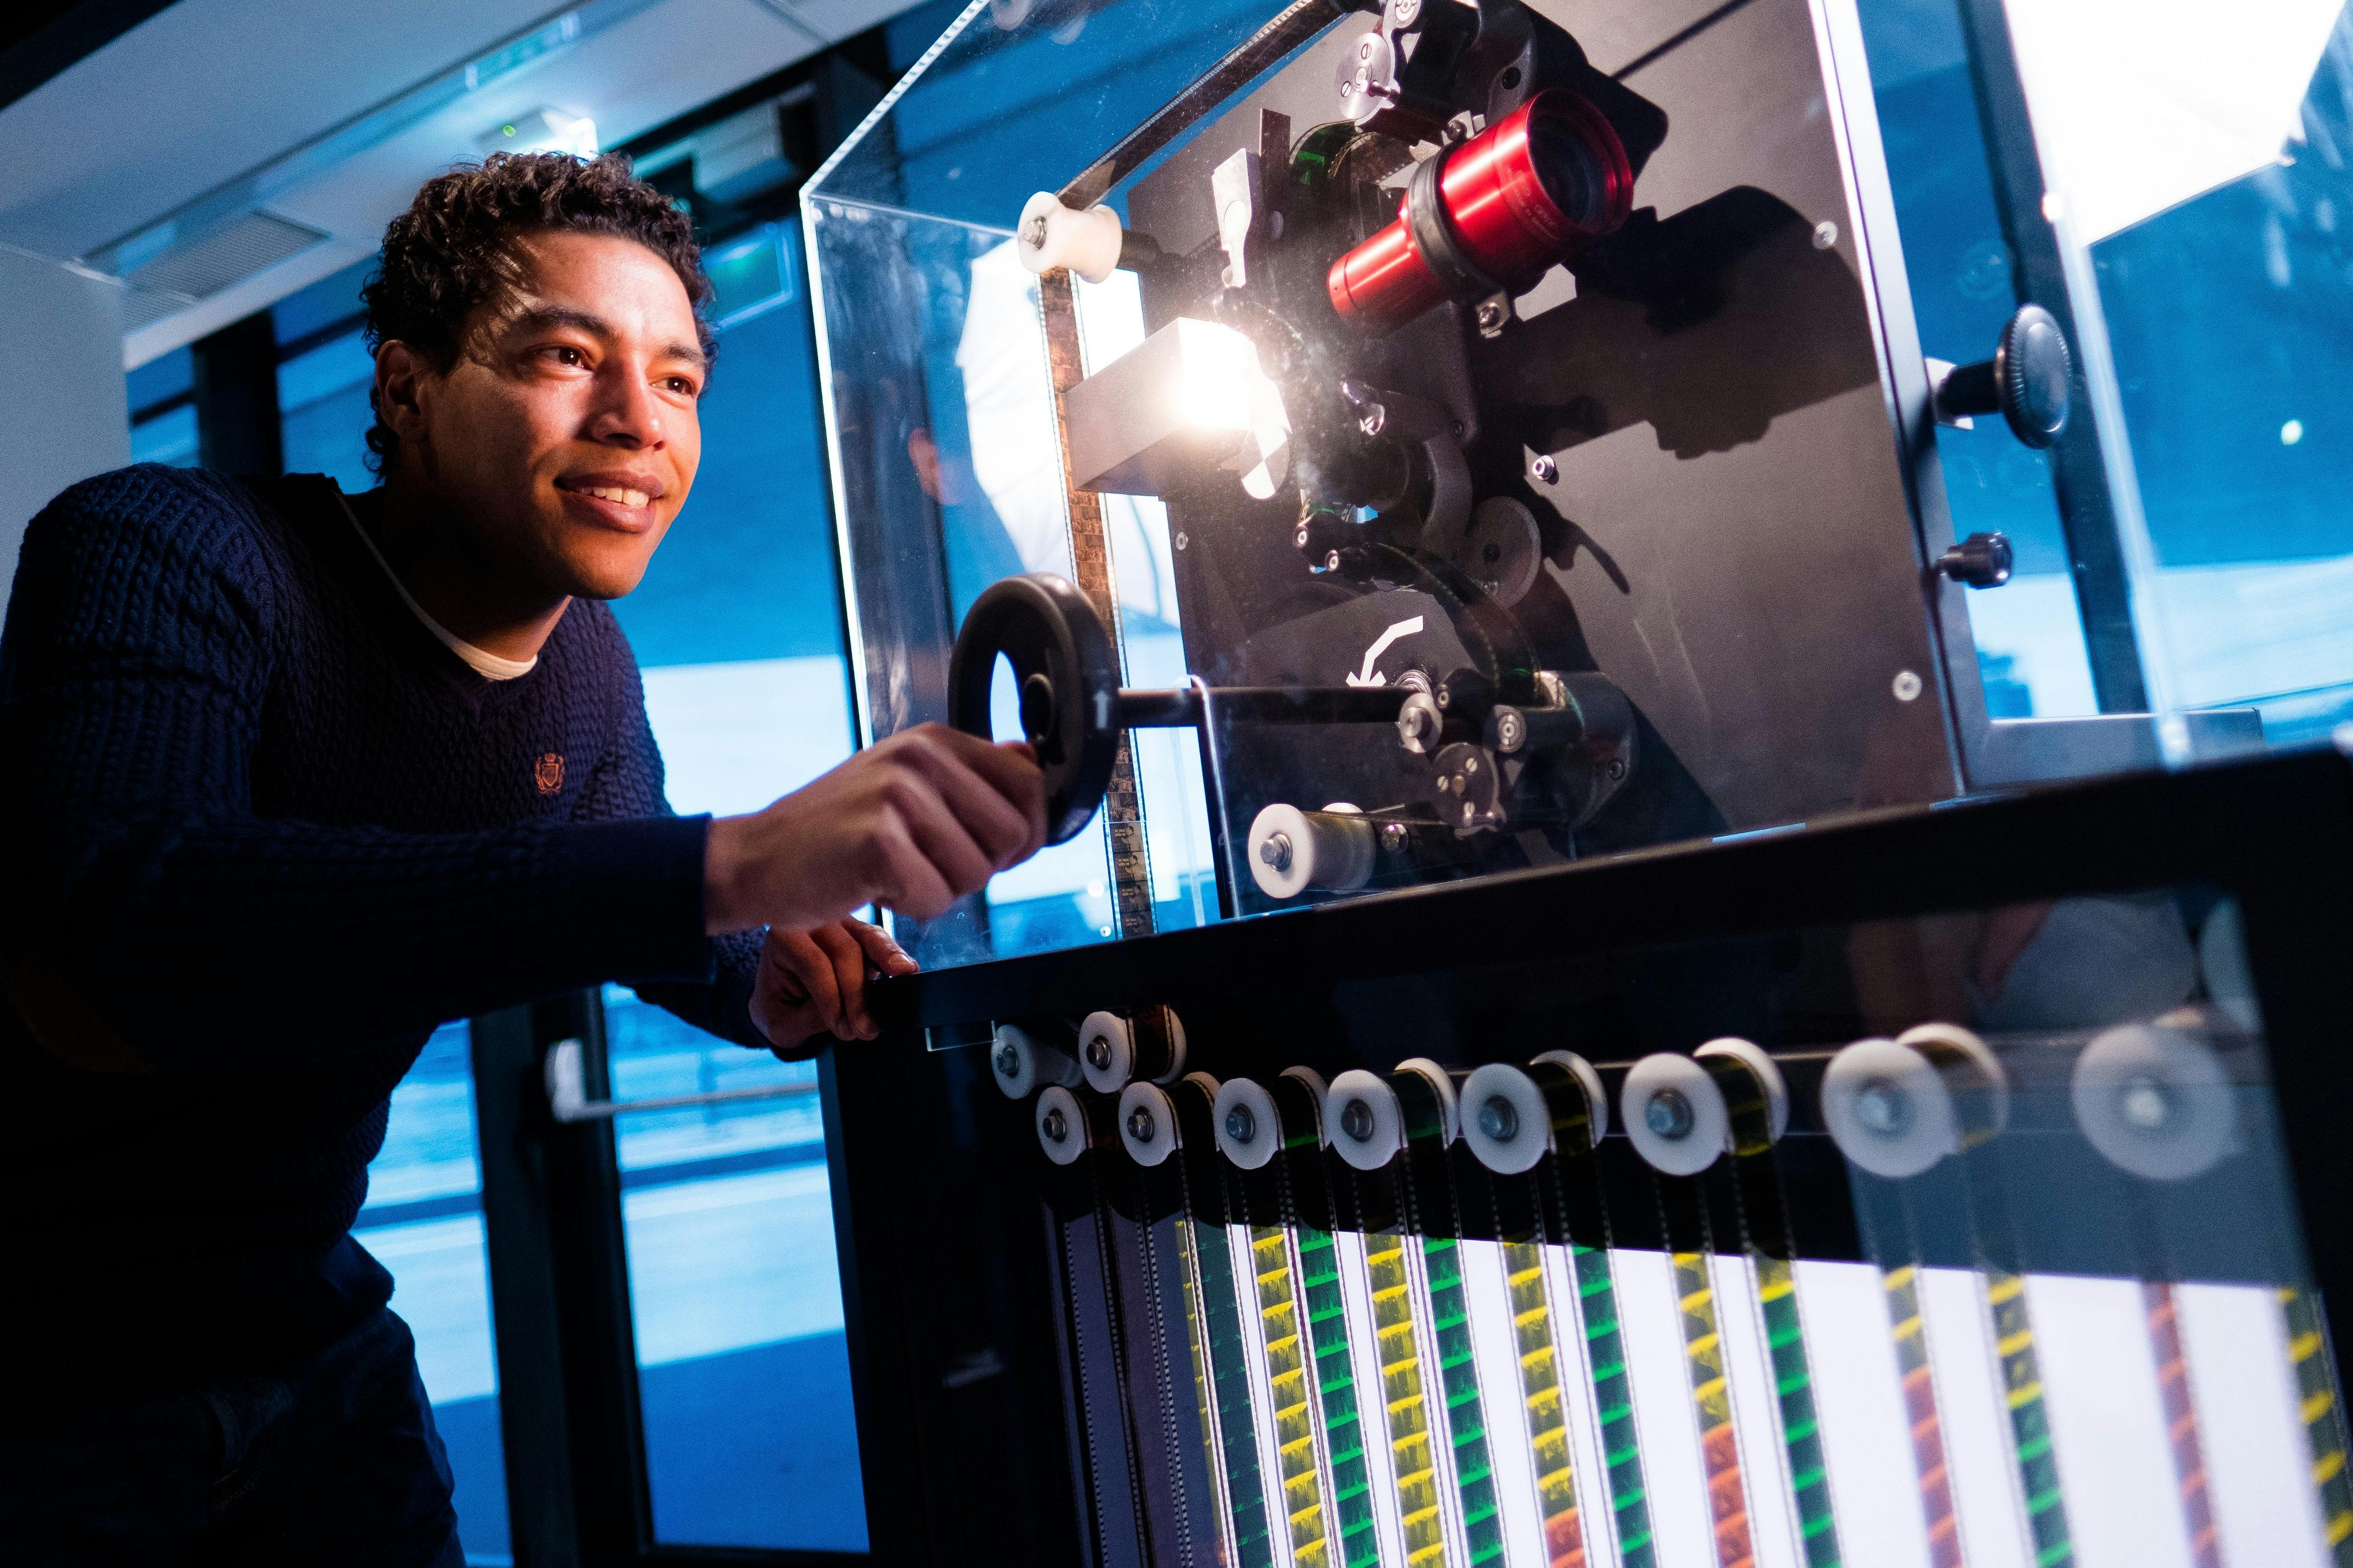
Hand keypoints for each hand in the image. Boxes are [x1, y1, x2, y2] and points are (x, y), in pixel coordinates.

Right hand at [704, 724, 1045, 934]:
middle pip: (1014, 835)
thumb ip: (971, 775)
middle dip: (980, 867)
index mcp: (935, 740)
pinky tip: (874, 885)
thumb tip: (1033, 759)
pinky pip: (937, 899)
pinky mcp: (879, 842)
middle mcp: (921, 758)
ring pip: (978, 874)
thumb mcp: (906, 784)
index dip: (1024, 833)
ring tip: (894, 871)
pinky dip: (910, 907)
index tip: (990, 850)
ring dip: (941, 889)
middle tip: (927, 864)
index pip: (1030, 784)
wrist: (758, 858)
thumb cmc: (836, 831)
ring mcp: (898, 796)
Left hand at [751, 918, 918, 1052]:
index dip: (831, 999)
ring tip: (905, 976)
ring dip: (888, 959)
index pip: (813, 965)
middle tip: (866, 1028)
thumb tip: (854, 1019)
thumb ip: (813, 1018)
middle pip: (845, 951)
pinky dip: (894, 956)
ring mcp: (839, 924)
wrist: (778, 997)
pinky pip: (879, 940)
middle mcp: (811, 923)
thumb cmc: (778, 1005)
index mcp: (783, 939)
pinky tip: (907, 970)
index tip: (843, 1030)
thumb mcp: (782, 1022)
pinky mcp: (860, 931)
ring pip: (868, 938)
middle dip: (859, 993)